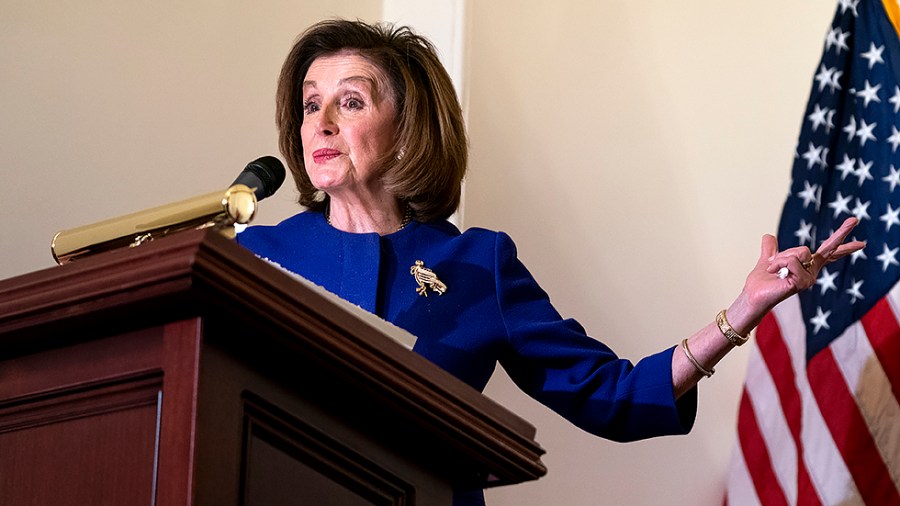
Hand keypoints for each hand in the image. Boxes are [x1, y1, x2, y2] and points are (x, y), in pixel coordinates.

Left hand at [729, 217, 864, 332]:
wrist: (753, 295)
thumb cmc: (761, 282)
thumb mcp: (767, 259)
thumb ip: (770, 249)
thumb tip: (768, 236)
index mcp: (806, 264)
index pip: (828, 251)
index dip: (842, 240)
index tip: (857, 231)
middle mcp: (812, 271)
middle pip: (830, 249)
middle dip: (842, 233)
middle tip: (855, 219)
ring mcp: (810, 278)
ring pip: (799, 252)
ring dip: (781, 258)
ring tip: (775, 270)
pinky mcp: (804, 282)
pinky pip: (791, 261)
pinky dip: (778, 264)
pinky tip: (776, 274)